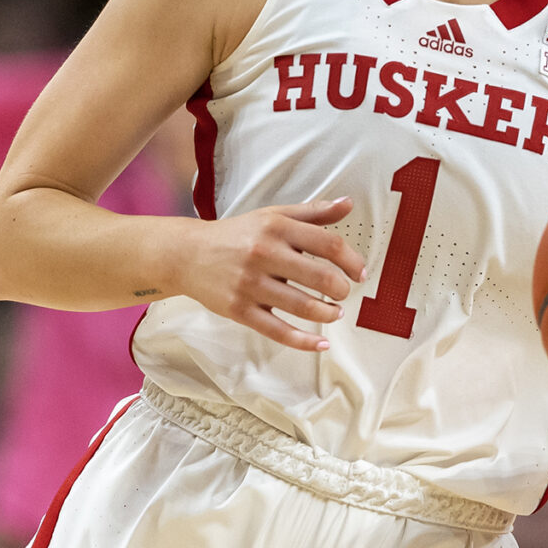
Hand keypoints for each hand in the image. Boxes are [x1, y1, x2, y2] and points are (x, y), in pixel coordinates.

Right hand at [171, 199, 367, 351]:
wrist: (187, 254)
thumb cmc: (237, 234)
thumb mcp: (273, 216)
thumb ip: (312, 213)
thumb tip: (348, 204)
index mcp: (277, 228)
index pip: (328, 245)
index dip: (352, 261)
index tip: (360, 273)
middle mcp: (264, 254)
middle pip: (320, 277)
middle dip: (341, 289)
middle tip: (344, 293)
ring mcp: (251, 284)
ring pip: (302, 306)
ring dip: (328, 313)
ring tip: (335, 312)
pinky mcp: (239, 310)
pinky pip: (278, 330)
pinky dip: (303, 341)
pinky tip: (321, 343)